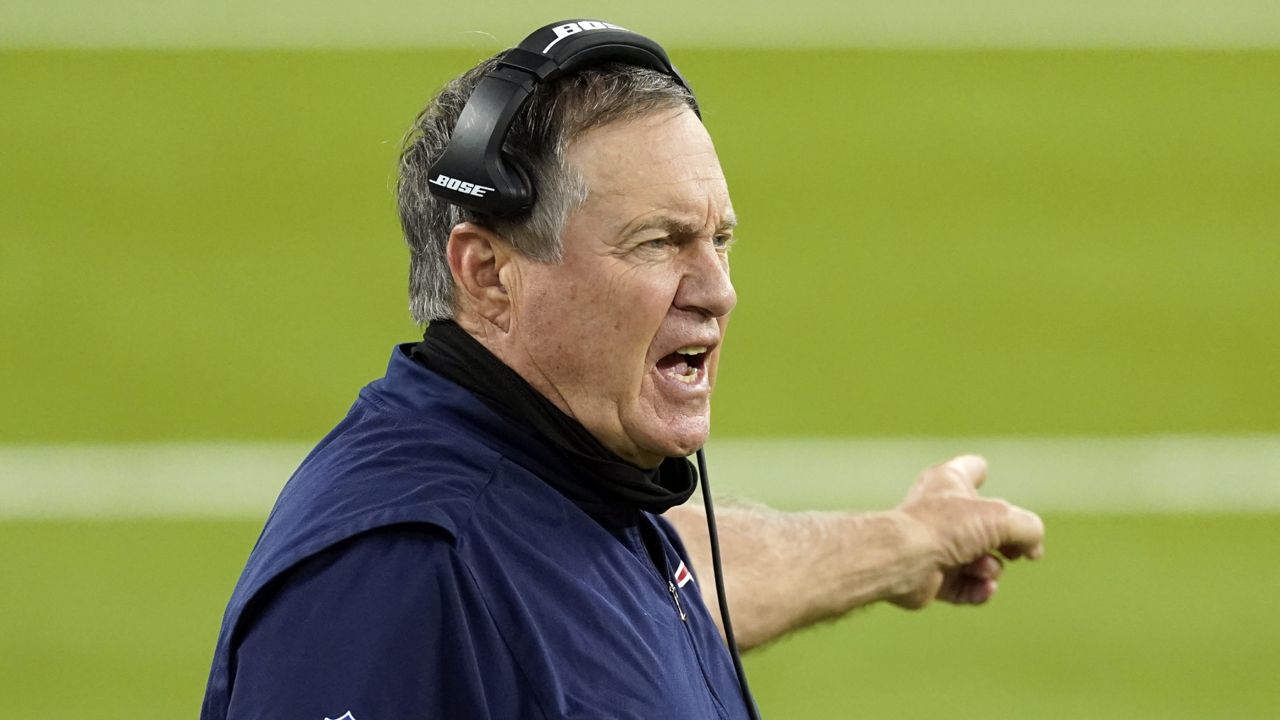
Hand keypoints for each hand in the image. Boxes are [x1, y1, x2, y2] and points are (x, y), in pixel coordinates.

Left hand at [889, 455, 1044, 609]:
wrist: (904, 559)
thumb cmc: (944, 526)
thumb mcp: (1002, 518)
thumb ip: (1028, 528)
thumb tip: (1032, 549)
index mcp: (949, 482)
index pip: (969, 469)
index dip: (979, 472)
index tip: (984, 475)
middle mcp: (940, 512)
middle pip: (986, 526)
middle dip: (1007, 542)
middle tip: (1016, 551)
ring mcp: (935, 546)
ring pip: (979, 560)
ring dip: (991, 569)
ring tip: (983, 569)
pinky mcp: (931, 578)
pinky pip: (966, 587)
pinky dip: (978, 591)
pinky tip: (984, 588)